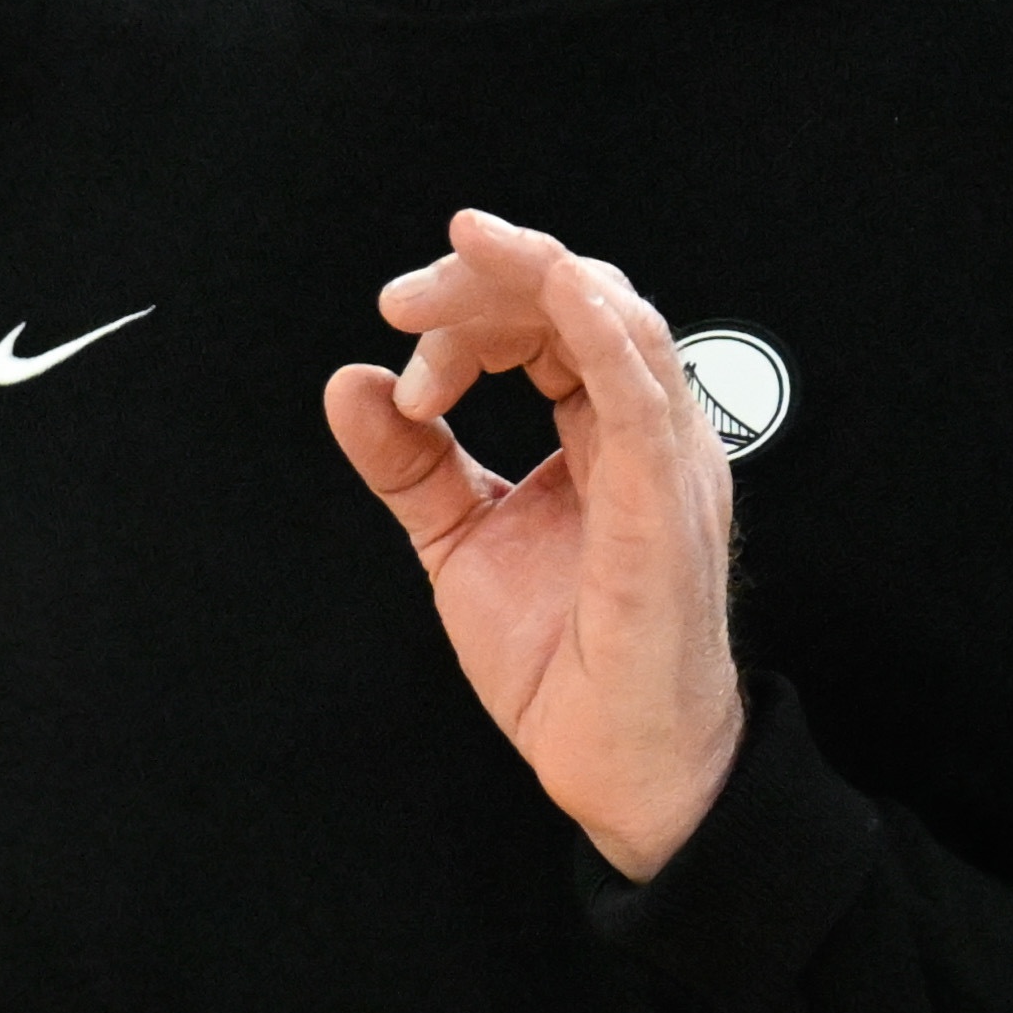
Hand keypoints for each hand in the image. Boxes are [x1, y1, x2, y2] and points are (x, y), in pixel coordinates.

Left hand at [322, 208, 744, 877]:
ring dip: (533, 274)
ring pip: (616, 320)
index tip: (402, 371)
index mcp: (603, 434)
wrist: (610, 759)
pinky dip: (599, 330)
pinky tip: (559, 288)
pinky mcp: (661, 503)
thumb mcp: (459, 539)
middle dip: (484, 282)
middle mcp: (643, 434)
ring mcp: (662, 462)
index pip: (545, 327)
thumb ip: (411, 462)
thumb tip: (351, 385)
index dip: (465, 323)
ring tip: (463, 252)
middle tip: (404, 303)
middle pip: (579, 302)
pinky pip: (640, 394)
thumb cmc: (565, 660)